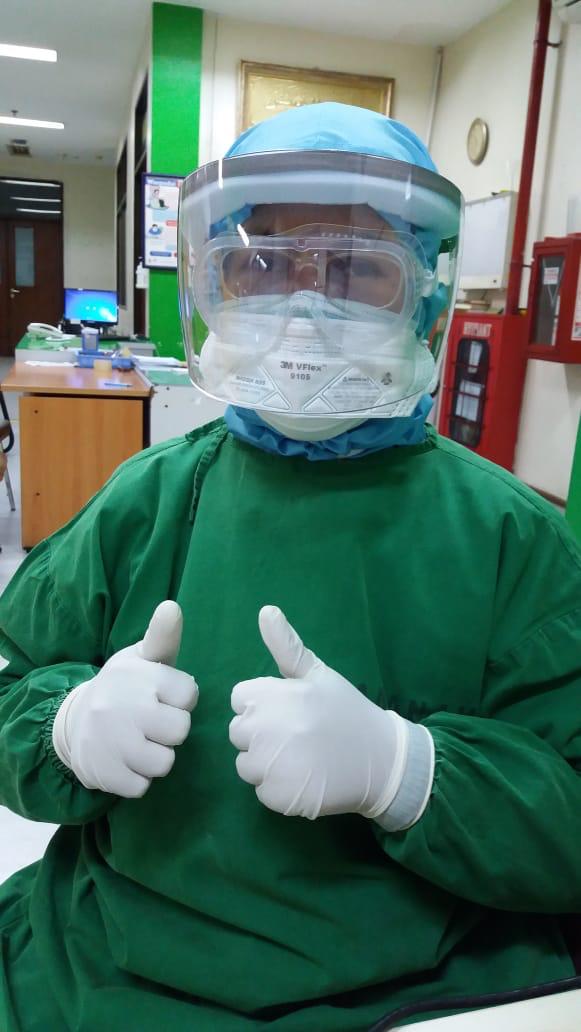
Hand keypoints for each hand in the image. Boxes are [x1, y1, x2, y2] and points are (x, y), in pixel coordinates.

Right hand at [52, 601, 197, 797]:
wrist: (72, 722)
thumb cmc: (123, 688)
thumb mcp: (140, 659)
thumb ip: (162, 636)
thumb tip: (172, 606)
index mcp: (137, 675)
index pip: (189, 694)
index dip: (180, 699)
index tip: (161, 697)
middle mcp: (122, 706)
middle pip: (181, 730)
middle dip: (171, 730)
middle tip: (151, 723)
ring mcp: (111, 741)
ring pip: (165, 762)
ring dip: (156, 757)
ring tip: (139, 742)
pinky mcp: (103, 773)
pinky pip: (142, 786)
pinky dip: (137, 778)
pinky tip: (125, 761)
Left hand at [229, 606, 432, 826]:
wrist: (383, 759)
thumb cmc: (347, 711)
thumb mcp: (319, 674)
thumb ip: (287, 646)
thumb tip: (265, 610)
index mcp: (274, 695)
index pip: (240, 699)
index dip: (263, 705)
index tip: (290, 711)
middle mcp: (267, 729)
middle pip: (238, 732)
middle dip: (261, 734)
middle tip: (298, 736)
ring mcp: (272, 766)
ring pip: (246, 764)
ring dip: (267, 764)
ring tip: (302, 758)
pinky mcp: (279, 797)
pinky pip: (261, 792)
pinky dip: (279, 789)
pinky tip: (305, 779)